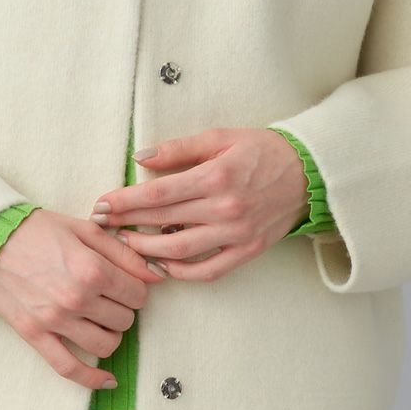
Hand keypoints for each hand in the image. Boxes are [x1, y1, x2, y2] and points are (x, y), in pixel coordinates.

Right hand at [0, 208, 169, 390]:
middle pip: (125, 320)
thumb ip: (123, 253)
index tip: (127, 283)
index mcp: (92, 269)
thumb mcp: (85, 229)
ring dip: (110, 334)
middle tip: (110, 296)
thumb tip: (157, 275)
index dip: (137, 288)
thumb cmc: (38, 230)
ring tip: (101, 320)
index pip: (138, 294)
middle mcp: (76, 298)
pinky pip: (69, 368)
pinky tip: (107, 381)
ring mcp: (55, 321)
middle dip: (123, 308)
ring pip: (106, 345)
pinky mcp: (35, 335)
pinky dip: (92, 379)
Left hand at [87, 128, 308, 281]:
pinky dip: (181, 272)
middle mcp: (224, 208)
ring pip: (180, 251)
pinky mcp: (247, 251)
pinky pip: (208, 270)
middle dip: (126, 223)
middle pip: (162, 221)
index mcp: (215, 176)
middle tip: (101, 224)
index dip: (124, 201)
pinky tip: (161, 265)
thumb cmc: (262, 151)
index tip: (101, 204)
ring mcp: (236, 233)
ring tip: (126, 243)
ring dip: (146, 250)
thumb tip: (140, 158)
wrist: (309, 173)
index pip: (157, 194)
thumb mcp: (221, 137)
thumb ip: (179, 148)